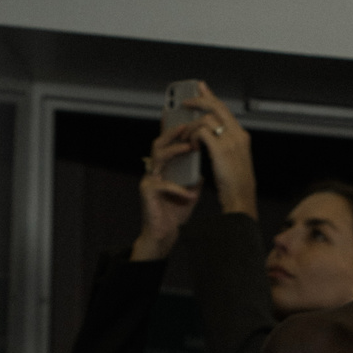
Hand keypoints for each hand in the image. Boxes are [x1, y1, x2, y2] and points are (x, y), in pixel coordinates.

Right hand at [132, 122, 202, 260]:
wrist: (165, 234)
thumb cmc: (175, 212)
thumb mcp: (190, 192)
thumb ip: (195, 178)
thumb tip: (205, 167)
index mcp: (163, 168)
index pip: (167, 144)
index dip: (173, 130)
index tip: (186, 118)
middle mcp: (154, 170)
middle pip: (159, 143)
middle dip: (172, 133)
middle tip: (187, 126)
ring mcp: (149, 179)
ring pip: (157, 157)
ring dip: (174, 151)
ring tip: (188, 147)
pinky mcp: (147, 192)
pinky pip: (163, 185)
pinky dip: (178, 189)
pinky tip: (190, 194)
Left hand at [184, 84, 256, 218]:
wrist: (241, 200)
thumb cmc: (236, 186)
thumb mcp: (234, 160)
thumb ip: (226, 145)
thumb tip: (210, 135)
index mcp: (241, 136)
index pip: (224, 109)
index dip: (211, 97)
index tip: (201, 88)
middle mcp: (237, 134)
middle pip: (216, 106)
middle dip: (198, 101)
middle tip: (185, 103)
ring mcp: (230, 141)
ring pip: (205, 119)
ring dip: (191, 127)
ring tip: (186, 138)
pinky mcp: (220, 149)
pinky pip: (201, 132)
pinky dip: (193, 137)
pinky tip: (191, 146)